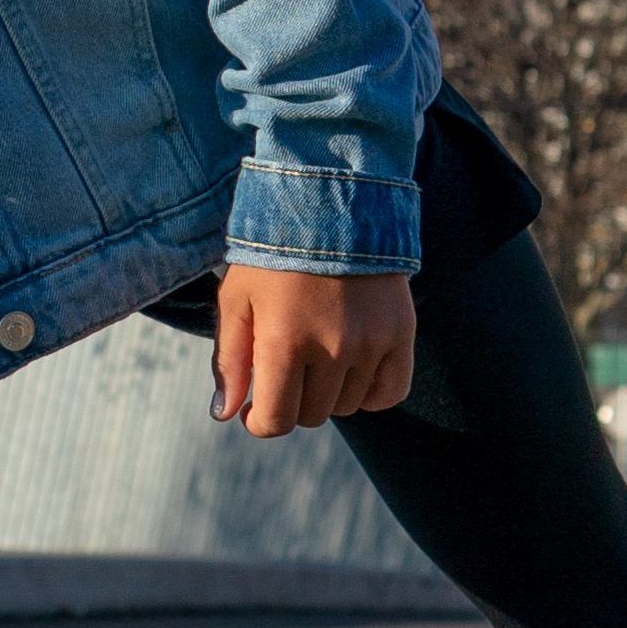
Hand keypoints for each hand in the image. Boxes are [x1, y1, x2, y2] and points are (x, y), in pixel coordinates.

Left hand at [210, 265, 414, 435]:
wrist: (332, 204)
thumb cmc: (273, 256)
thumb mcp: (236, 300)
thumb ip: (229, 361)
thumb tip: (225, 414)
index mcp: (283, 341)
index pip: (276, 421)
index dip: (260, 423)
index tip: (255, 409)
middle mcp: (332, 348)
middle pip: (312, 416)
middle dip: (292, 402)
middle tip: (286, 372)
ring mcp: (371, 343)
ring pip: (347, 405)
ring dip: (328, 394)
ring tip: (316, 358)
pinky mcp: (401, 333)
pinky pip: (390, 393)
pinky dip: (371, 394)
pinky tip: (352, 375)